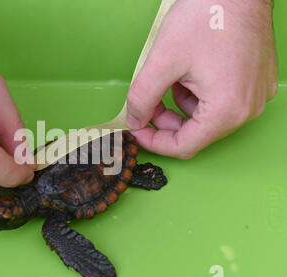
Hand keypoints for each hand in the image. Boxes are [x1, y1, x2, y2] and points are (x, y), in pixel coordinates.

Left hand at [126, 0, 277, 158]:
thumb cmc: (208, 16)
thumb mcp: (163, 61)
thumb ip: (142, 97)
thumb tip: (134, 119)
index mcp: (226, 110)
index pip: (183, 146)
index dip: (153, 141)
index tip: (136, 129)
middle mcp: (246, 109)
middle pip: (195, 132)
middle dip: (165, 119)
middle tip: (147, 101)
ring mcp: (255, 96)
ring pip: (205, 117)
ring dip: (180, 104)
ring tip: (173, 76)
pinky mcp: (256, 83)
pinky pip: (221, 102)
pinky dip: (198, 94)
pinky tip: (191, 71)